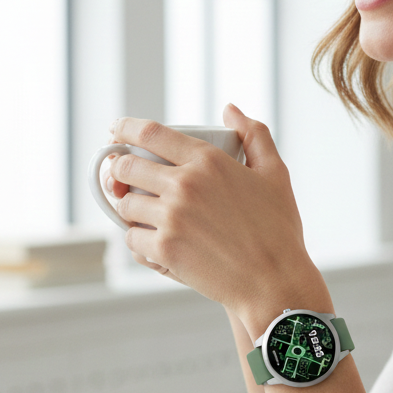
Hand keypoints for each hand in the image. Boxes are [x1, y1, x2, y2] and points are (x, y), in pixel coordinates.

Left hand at [107, 105, 329, 333]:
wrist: (274, 282)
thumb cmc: (277, 230)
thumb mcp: (275, 174)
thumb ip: (255, 135)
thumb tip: (230, 110)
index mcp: (208, 161)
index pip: (152, 133)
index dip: (125, 128)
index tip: (115, 129)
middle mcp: (185, 184)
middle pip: (127, 166)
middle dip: (119, 170)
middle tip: (122, 177)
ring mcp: (172, 217)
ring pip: (125, 204)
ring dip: (129, 208)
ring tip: (142, 215)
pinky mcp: (165, 249)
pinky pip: (132, 239)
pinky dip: (138, 241)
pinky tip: (153, 242)